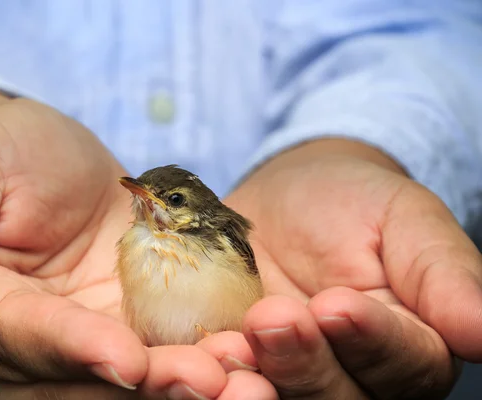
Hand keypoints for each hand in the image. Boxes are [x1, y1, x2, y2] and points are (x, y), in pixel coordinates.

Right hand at [0, 90, 276, 398]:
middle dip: (150, 390)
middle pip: (83, 386)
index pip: (20, 340)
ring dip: (188, 390)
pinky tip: (251, 361)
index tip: (124, 358)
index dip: (71, 350)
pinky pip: (168, 361)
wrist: (53, 167)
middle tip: (214, 385)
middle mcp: (26, 352)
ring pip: (131, 387)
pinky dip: (207, 366)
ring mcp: (84, 350)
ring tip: (248, 383)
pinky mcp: (132, 337)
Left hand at [223, 139, 481, 398]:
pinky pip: (221, 381)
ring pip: (277, 398)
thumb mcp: (405, 220)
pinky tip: (186, 357)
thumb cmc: (355, 203)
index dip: (371, 341)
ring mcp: (287, 373)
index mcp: (406, 348)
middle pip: (335, 398)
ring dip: (248, 383)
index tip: (337, 305)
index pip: (402, 363)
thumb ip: (444, 274)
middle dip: (302, 365)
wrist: (288, 198)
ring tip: (221, 350)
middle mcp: (348, 375)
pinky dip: (203, 375)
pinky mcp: (233, 361)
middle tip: (271, 319)